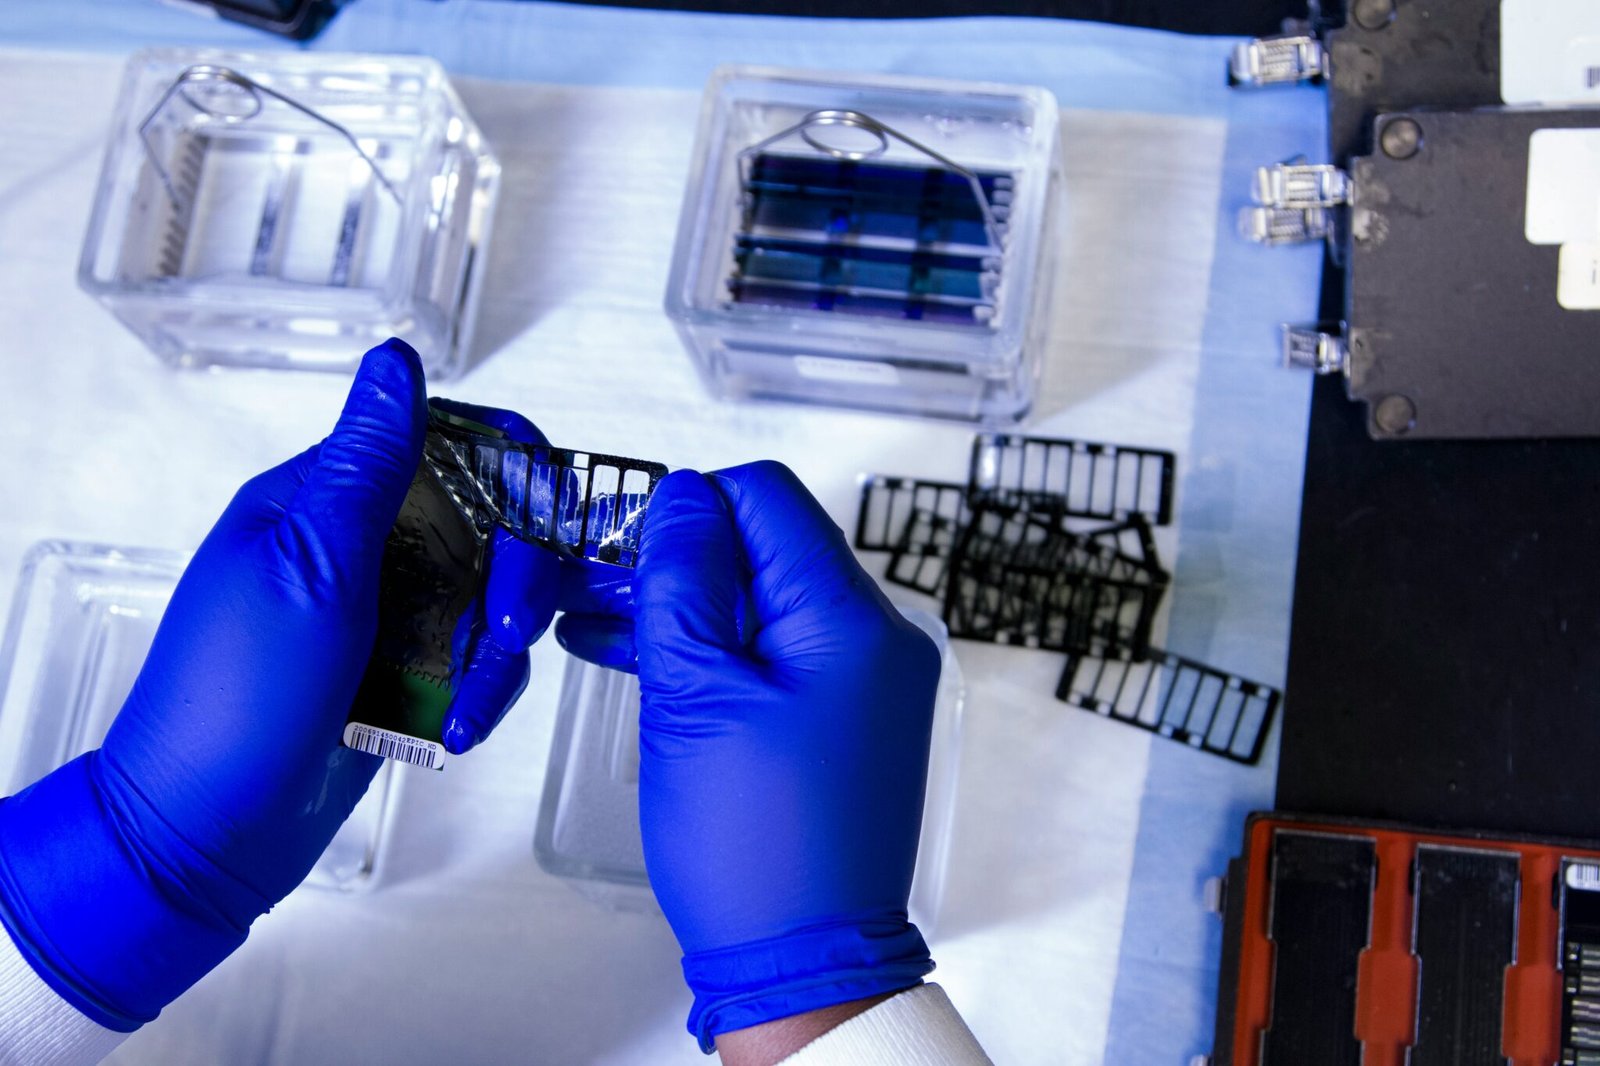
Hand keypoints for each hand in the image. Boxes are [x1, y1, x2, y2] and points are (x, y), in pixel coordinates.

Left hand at [0, 340, 555, 1029]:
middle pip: (487, 523)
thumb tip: (396, 359)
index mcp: (324, 499)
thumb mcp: (310, 567)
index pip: (444, 441)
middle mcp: (362, 546)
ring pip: (490, 599)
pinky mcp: (403, 675)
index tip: (549, 514)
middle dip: (515, 576)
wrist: (205, 836)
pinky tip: (456, 732)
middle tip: (512, 630)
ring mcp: (384, 614)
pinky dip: (480, 694)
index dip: (511, 467)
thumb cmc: (238, 695)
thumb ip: (366, 466)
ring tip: (470, 710)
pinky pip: (475, 662)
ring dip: (498, 653)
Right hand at [632, 461, 941, 1050]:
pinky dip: (723, 651)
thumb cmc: (752, 845)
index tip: (625, 548)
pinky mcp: (853, 716)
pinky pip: (783, 653)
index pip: (767, 498)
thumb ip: (685, 581)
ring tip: (605, 630)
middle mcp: (878, 635)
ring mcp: (871, 678)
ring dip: (691, 608)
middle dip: (682, 560)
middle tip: (599, 592)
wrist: (805, 961)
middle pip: (770, 546)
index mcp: (850, 618)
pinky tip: (651, 665)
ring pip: (769, 600)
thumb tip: (685, 496)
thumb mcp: (695, 696)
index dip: (688, 508)